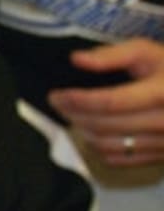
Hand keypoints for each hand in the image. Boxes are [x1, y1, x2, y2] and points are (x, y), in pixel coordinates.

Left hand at [47, 39, 163, 166]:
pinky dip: (98, 147)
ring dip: (82, 132)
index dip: (78, 100)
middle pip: (105, 126)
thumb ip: (112, 54)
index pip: (110, 102)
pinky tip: (90, 131)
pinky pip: (120, 159)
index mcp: (160, 94)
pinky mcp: (161, 155)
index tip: (57, 94)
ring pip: (109, 145)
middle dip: (74, 114)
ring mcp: (163, 143)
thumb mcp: (147, 51)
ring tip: (71, 115)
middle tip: (57, 102)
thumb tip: (77, 59)